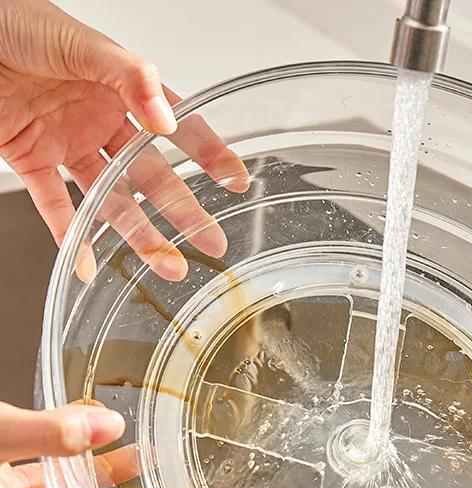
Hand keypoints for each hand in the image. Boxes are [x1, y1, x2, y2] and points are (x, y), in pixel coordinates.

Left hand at [0, 0, 248, 279]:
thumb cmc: (15, 20)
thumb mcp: (82, 44)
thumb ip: (128, 77)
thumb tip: (165, 118)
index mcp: (121, 90)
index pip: (178, 127)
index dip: (209, 153)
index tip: (235, 181)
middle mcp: (100, 121)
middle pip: (151, 176)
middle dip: (183, 211)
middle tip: (211, 240)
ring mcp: (68, 143)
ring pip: (112, 199)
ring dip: (139, 234)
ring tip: (167, 264)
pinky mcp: (30, 158)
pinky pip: (55, 206)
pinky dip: (70, 235)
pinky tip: (89, 261)